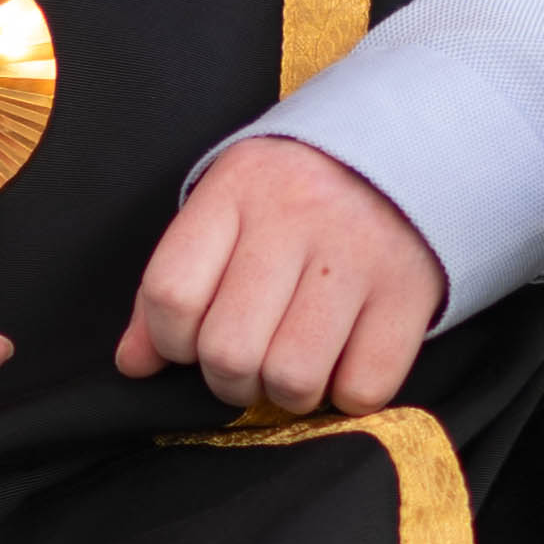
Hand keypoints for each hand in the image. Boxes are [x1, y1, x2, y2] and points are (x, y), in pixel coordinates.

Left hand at [116, 140, 443, 418]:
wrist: (409, 147)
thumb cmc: (298, 194)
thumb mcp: (228, 210)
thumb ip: (175, 285)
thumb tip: (134, 364)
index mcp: (238, 188)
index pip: (170, 294)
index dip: (168, 342)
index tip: (189, 341)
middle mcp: (296, 216)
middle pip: (228, 350)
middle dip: (228, 381)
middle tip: (247, 365)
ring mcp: (358, 255)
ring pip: (292, 377)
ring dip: (286, 394)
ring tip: (293, 367)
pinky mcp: (409, 292)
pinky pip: (362, 388)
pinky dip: (346, 395)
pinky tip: (343, 363)